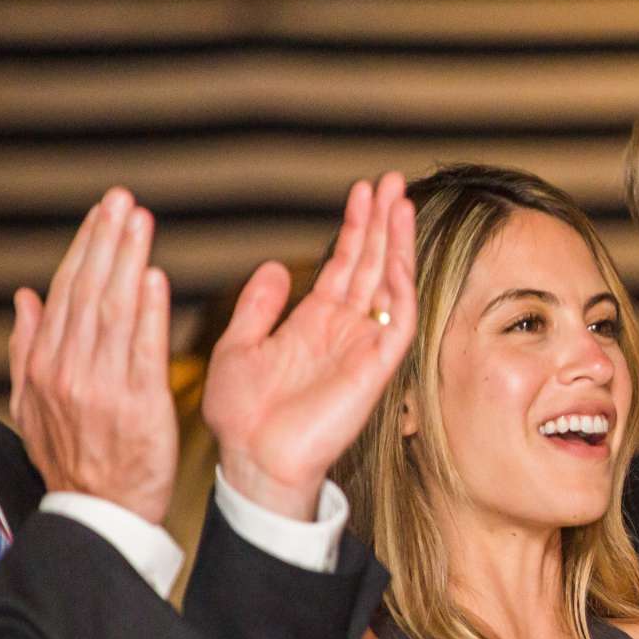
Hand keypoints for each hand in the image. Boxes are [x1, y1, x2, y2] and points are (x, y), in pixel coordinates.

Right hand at [9, 188, 178, 524]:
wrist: (97, 515)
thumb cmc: (71, 460)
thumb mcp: (32, 405)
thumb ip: (27, 348)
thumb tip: (26, 297)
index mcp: (44, 366)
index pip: (66, 293)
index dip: (86, 249)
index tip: (102, 213)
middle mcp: (68, 371)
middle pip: (87, 293)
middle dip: (105, 240)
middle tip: (122, 199)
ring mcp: (101, 388)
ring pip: (113, 312)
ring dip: (126, 261)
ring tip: (139, 221)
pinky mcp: (137, 407)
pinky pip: (141, 351)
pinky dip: (147, 312)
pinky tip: (154, 277)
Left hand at [203, 173, 417, 518]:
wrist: (252, 459)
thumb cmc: (242, 414)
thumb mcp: (238, 344)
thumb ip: (259, 306)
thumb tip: (277, 267)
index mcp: (315, 323)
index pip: (345, 265)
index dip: (355, 228)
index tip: (363, 191)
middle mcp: (345, 330)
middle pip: (372, 265)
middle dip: (383, 222)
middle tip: (391, 180)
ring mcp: (363, 346)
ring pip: (390, 284)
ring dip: (396, 242)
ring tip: (399, 199)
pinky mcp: (375, 366)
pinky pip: (397, 319)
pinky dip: (400, 283)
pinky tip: (396, 249)